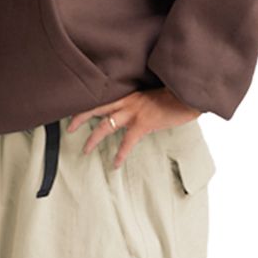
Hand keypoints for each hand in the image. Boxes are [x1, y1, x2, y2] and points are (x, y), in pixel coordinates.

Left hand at [68, 87, 200, 167]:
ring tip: (85, 150)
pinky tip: (115, 164)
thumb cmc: (174, 95)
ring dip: (93, 138)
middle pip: (95, 108)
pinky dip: (120, 154)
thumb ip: (139, 103)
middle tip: (69, 128)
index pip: (102, 97)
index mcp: (128, 93)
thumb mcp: (151, 95)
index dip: (87, 104)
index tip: (75, 110)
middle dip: (79, 118)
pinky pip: (127, 142)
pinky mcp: (144, 123)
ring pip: (105, 125)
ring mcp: (133, 111)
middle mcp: (126, 100)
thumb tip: (134, 114)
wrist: (188, 94)